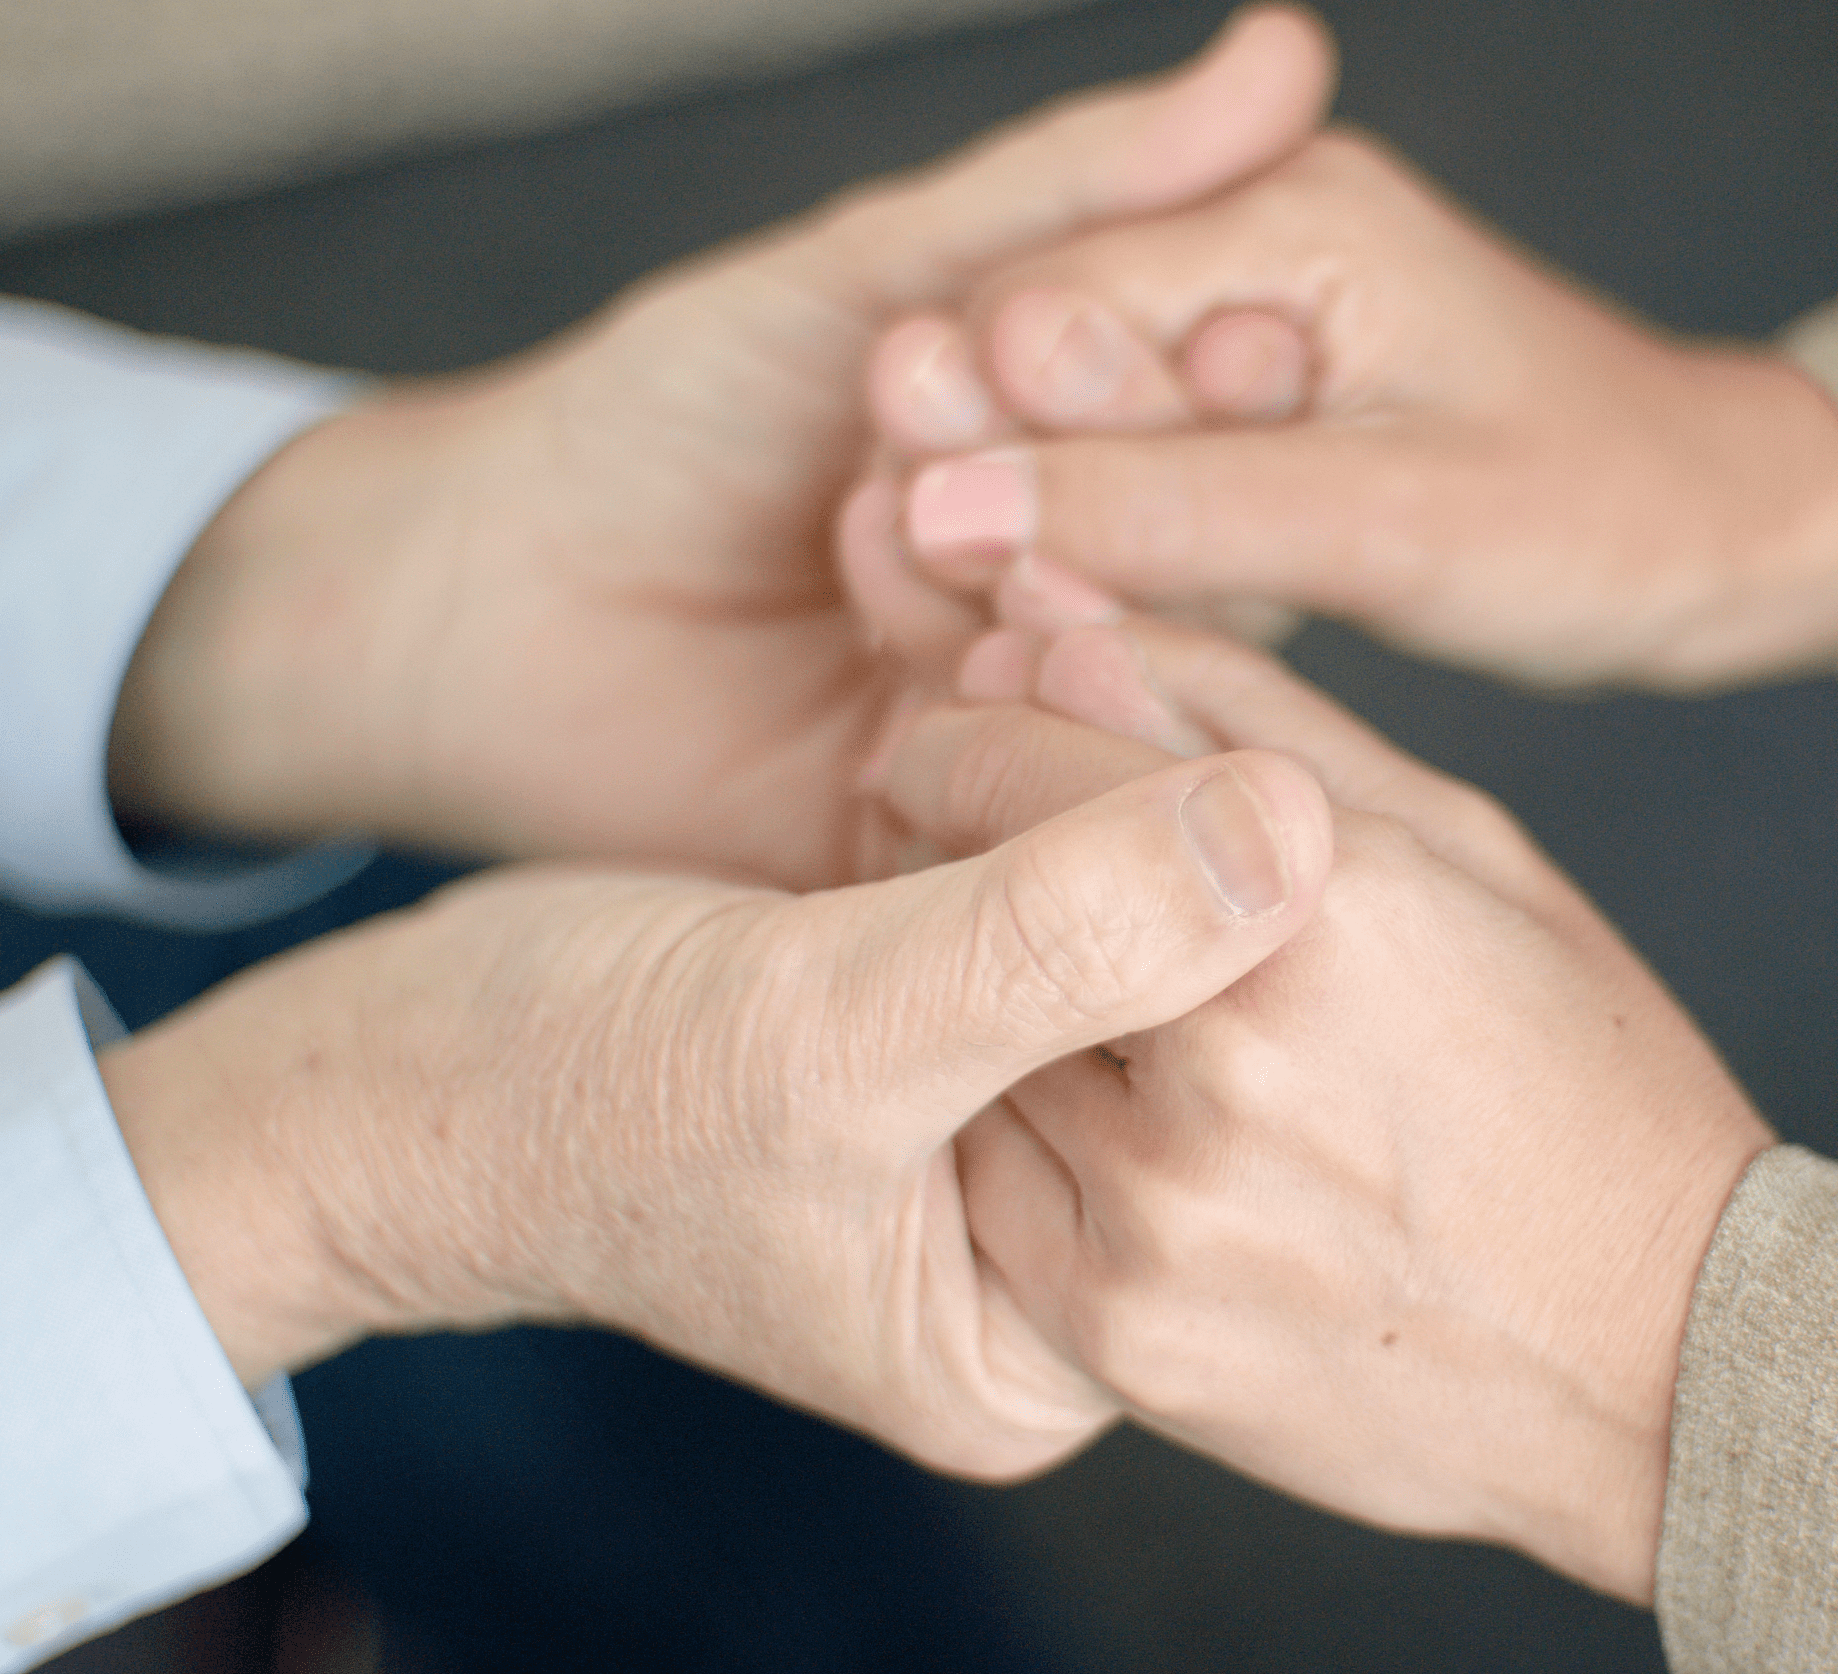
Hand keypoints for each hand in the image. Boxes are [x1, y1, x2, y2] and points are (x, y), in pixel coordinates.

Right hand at [96, 746, 1331, 1479]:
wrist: (405, 1063)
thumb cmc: (572, 1096)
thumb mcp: (822, 1029)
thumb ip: (1055, 943)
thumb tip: (1296, 834)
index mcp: (1064, 1326)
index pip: (1246, 1108)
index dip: (1243, 896)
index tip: (1174, 723)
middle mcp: (1082, 1225)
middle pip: (1223, 995)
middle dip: (1163, 798)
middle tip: (1066, 654)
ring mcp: (1039, 1109)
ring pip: (1163, 901)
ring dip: (1103, 742)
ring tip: (1009, 647)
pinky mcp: (995, 1003)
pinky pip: (1085, 858)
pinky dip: (1048, 740)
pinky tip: (997, 652)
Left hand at [105, 3, 1335, 887]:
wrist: (480, 603)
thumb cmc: (665, 414)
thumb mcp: (871, 278)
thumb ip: (1067, 191)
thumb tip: (1284, 54)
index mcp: (1101, 454)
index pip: (1239, 420)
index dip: (1232, 379)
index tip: (1235, 339)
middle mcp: (1096, 593)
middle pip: (1207, 553)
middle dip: (1112, 475)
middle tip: (961, 406)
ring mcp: (1044, 723)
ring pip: (1131, 669)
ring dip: (1027, 580)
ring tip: (889, 518)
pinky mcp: (978, 852)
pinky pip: (1046, 800)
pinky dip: (987, 708)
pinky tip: (895, 644)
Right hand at [874, 130, 1837, 691]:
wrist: (1720, 539)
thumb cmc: (1607, 516)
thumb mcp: (1390, 525)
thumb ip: (1168, 509)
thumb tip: (957, 511)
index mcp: (1290, 212)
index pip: (1047, 316)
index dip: (985, 449)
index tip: (954, 575)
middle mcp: (1252, 234)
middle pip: (1039, 363)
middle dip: (1004, 492)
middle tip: (982, 623)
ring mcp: (1250, 313)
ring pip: (1073, 427)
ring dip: (1050, 535)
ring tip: (1032, 642)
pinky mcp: (1257, 401)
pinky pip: (1135, 470)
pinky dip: (1114, 550)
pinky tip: (1098, 628)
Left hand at [885, 615, 1775, 1595]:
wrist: (1659, 1360)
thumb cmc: (1583, 1075)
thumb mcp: (1463, 848)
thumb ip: (1248, 716)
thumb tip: (1053, 627)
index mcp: (1320, 899)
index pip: (1020, 759)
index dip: (974, 732)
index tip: (973, 738)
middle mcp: (1226, 1057)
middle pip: (970, 902)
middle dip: (975, 863)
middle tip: (1028, 873)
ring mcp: (1164, 1214)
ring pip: (971, 1052)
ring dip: (998, 1013)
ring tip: (1110, 1020)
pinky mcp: (1123, 1334)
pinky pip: (991, 1196)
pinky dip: (1027, 1149)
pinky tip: (1136, 1143)